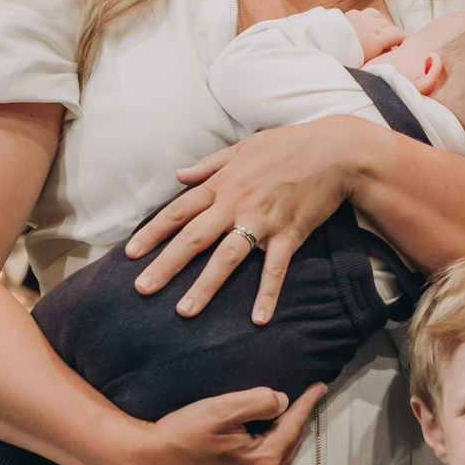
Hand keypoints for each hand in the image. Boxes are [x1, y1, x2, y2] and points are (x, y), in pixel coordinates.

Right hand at [117, 382, 329, 464]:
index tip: (320, 387)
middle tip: (296, 407)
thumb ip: (259, 401)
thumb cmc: (179, 435)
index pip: (294, 427)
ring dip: (273, 452)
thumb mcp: (220, 408)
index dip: (307, 404)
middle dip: (291, 428)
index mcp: (263, 463)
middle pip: (284, 452)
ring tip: (272, 431)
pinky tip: (244, 461)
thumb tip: (283, 402)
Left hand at [121, 120, 364, 320]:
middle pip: (194, 238)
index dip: (153, 233)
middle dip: (166, 265)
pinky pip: (275, 269)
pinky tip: (258, 319)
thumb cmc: (288, 145)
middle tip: (142, 289)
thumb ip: (209, 165)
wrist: (334, 150)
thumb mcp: (244, 147)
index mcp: (222, 183)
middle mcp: (236, 204)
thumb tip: (179, 175)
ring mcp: (263, 221)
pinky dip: (267, 294)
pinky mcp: (290, 234)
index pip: (178, 211)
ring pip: (227, 258)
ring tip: (185, 311)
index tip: (130, 254)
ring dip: (205, 286)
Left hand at [343, 8, 403, 60]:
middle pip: (390, 25)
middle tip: (390, 45)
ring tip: (380, 34)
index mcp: (379, 37)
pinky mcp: (351, 13)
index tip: (402, 48)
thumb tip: (391, 53)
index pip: (399, 34)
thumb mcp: (367, 63)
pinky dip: (371, 18)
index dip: (403, 41)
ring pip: (380, 16)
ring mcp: (362, 16)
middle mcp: (373, 24)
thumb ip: (382, 57)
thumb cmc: (345, 59)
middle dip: (393, 34)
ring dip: (383, 24)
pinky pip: (367, 13)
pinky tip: (367, 26)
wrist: (321, 45)